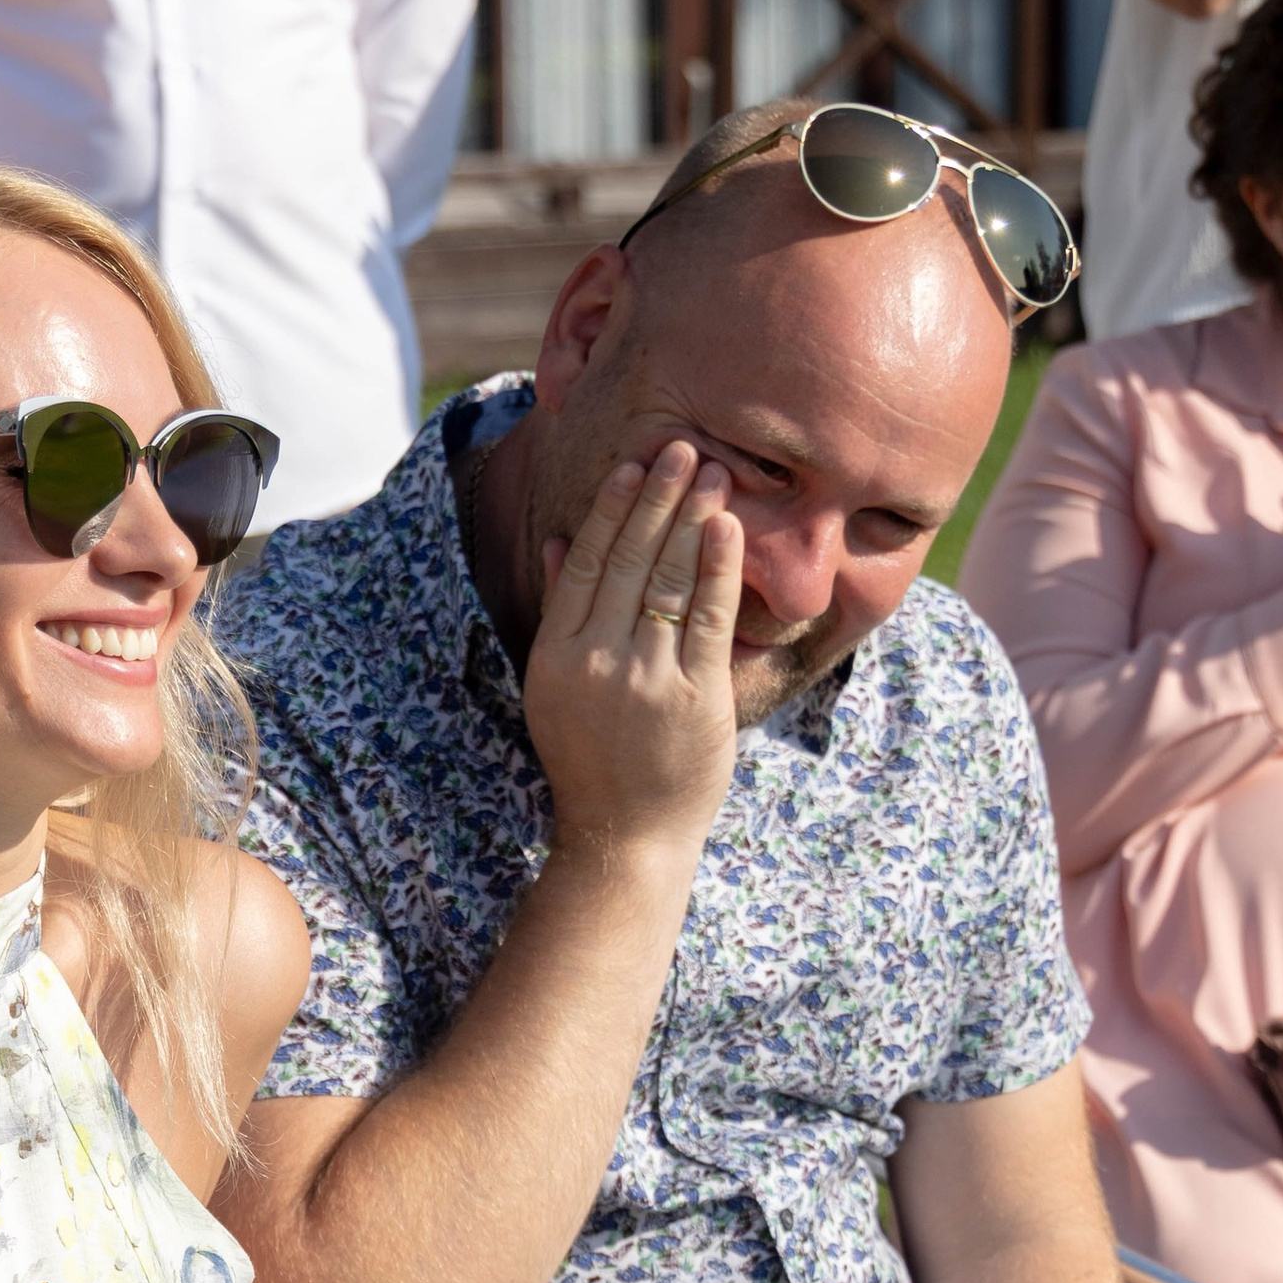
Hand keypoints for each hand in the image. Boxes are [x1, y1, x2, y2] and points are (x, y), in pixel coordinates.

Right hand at [522, 442, 745, 862]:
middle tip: (682, 447)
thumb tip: (556, 540)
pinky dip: (718, 567)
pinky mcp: (694, 696)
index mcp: (555, 655)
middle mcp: (596, 661)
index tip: (635, 467)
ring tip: (713, 472)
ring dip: (692, 517)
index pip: (585, 563)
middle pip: (627, 559)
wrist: (625, 836)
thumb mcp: (555, 687)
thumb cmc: (594, 760)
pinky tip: (728, 527)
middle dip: (658, 497)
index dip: (611, 509)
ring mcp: (646, 678)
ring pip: (668, 579)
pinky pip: (707, 617)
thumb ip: (560, 612)